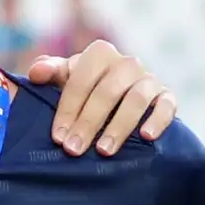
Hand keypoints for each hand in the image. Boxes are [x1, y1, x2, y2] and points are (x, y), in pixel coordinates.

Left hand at [30, 40, 174, 153]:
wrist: (124, 98)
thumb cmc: (90, 89)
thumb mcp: (69, 79)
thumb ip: (52, 72)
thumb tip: (36, 74)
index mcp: (100, 54)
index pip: (81, 80)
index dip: (68, 109)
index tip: (58, 137)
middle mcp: (127, 63)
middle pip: (107, 92)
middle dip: (88, 123)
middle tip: (74, 150)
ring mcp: (150, 79)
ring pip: (136, 99)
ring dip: (119, 126)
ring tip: (104, 151)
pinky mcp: (168, 96)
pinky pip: (167, 106)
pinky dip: (158, 120)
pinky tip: (146, 137)